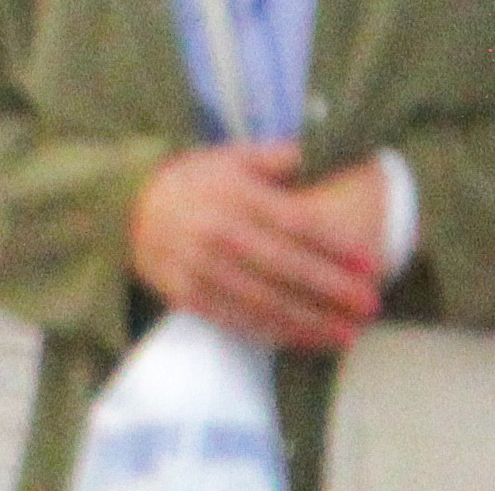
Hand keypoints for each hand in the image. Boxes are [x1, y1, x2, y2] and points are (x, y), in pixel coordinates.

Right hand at [130, 143, 384, 352]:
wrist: (124, 208)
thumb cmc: (189, 182)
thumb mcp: (226, 157)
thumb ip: (273, 158)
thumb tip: (316, 154)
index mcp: (232, 194)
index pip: (294, 222)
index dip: (335, 245)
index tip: (370, 263)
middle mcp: (217, 231)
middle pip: (285, 266)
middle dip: (332, 288)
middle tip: (370, 305)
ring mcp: (201, 267)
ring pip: (265, 300)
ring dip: (311, 320)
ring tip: (348, 333)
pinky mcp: (189, 295)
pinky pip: (238, 319)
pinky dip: (275, 332)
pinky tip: (306, 339)